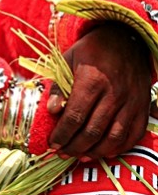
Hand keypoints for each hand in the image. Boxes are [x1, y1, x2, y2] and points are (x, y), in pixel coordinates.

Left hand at [46, 22, 151, 159]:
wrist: (126, 38)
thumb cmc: (92, 51)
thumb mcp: (68, 59)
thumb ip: (59, 86)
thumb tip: (52, 111)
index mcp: (92, 80)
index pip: (75, 117)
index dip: (62, 135)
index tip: (52, 143)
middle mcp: (114, 94)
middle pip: (92, 132)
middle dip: (74, 147)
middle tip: (62, 153)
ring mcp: (131, 102)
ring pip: (113, 138)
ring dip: (94, 152)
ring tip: (79, 156)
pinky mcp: (143, 106)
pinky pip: (133, 134)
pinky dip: (119, 147)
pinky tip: (104, 152)